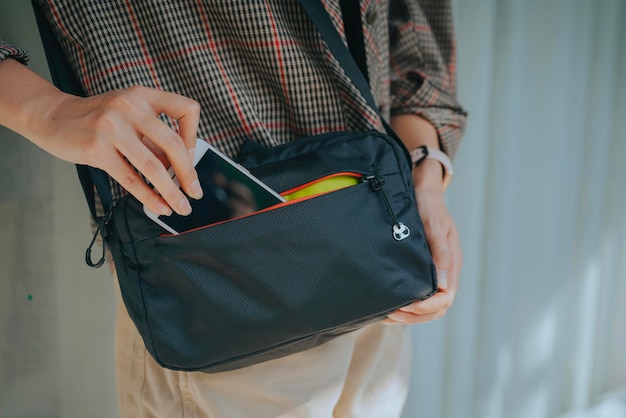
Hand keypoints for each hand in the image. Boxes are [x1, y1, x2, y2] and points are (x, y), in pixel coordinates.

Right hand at [38, 86, 201, 215]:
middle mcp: (130, 107)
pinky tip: (160, 207)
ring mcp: (112, 127)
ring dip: (172, 192)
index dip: (194, 135)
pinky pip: (131, 179)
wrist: (54, 116)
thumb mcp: (129, 116)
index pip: (185, 109)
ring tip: (181, 207)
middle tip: (195, 192)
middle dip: (188, 174)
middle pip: (172, 145)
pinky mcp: (96, 149)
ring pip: (153, 167)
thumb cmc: (98, 118)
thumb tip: (181, 169)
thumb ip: (154, 138)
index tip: (191, 156)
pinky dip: (149, 197)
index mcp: (143, 96)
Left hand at [382, 160, 462, 324]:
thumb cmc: (429, 206)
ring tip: (387, 315)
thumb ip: (440, 254)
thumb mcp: (434, 226)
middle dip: (415, 316)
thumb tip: (443, 285)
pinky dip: (406, 306)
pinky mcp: (423, 269)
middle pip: (437, 308)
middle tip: (391, 315)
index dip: (426, 308)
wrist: (423, 191)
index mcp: (452, 264)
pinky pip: (419, 295)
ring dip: (409, 315)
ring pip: (428, 306)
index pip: (445, 299)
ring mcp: (435, 272)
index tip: (406, 306)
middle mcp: (446, 272)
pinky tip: (389, 305)